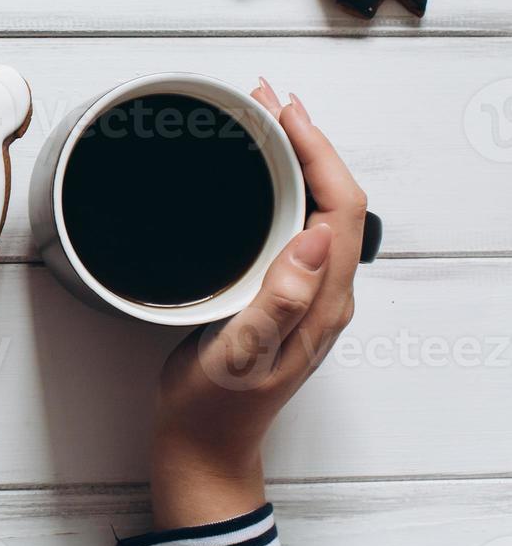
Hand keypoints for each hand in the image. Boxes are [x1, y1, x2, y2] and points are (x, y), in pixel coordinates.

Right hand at [150, 80, 367, 528]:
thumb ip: (277, 301)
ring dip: (295, 158)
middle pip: (335, 198)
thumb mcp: (240, 355)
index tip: (284, 114)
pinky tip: (254, 176)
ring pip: (316, 208)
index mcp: (323, 302)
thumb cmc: (215, 406)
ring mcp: (304, 294)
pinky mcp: (280, 294)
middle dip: (307, 140)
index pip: (341, 206)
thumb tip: (314, 241)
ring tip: (264, 122)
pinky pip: (293, 225)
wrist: (204, 444)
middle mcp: (323, 293)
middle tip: (267, 100)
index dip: (318, 152)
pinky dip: (278, 186)